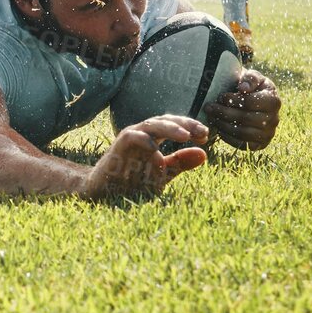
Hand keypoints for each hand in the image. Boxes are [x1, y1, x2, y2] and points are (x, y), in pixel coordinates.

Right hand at [81, 116, 208, 200]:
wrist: (105, 192)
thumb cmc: (132, 181)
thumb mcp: (162, 173)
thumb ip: (180, 163)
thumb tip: (203, 154)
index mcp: (154, 137)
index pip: (175, 125)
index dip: (191, 127)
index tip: (206, 136)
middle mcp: (143, 133)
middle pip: (165, 120)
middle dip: (184, 124)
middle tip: (201, 132)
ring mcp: (130, 137)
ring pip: (151, 125)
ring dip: (169, 128)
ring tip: (185, 135)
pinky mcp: (118, 146)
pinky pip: (132, 137)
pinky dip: (144, 142)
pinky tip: (156, 150)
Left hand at [203, 70, 280, 150]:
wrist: (254, 100)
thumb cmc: (251, 86)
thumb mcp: (253, 76)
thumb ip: (250, 78)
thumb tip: (244, 88)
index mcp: (273, 101)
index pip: (251, 103)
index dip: (233, 100)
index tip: (221, 96)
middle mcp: (274, 119)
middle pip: (245, 118)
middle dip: (224, 113)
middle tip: (209, 107)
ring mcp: (268, 134)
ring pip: (243, 133)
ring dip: (223, 125)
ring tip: (211, 117)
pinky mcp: (260, 144)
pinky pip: (243, 145)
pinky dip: (228, 138)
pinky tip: (218, 128)